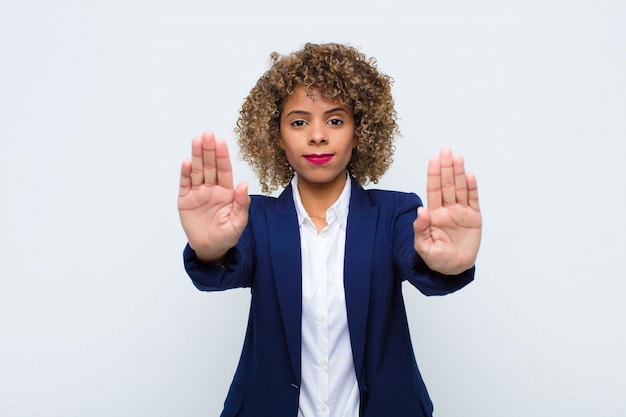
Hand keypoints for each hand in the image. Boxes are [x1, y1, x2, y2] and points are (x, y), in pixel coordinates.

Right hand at [178, 131, 249, 262]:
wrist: (210, 249)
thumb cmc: (226, 236)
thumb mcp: (238, 223)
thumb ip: (241, 204)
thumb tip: (244, 185)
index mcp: (226, 192)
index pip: (224, 170)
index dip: (222, 156)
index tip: (220, 142)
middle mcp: (212, 189)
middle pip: (210, 166)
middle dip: (209, 150)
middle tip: (207, 135)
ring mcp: (198, 193)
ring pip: (197, 171)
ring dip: (197, 156)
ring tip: (196, 141)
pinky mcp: (185, 200)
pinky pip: (185, 184)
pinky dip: (186, 173)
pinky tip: (187, 162)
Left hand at [413, 148, 481, 274]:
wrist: (454, 269)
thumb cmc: (437, 259)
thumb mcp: (423, 248)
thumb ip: (420, 230)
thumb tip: (420, 211)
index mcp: (434, 214)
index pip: (433, 190)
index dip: (433, 175)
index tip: (434, 159)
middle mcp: (447, 210)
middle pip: (447, 185)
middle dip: (446, 168)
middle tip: (446, 151)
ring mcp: (461, 212)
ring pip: (460, 189)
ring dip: (459, 173)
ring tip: (457, 158)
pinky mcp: (474, 218)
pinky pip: (473, 200)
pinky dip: (472, 188)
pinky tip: (470, 176)